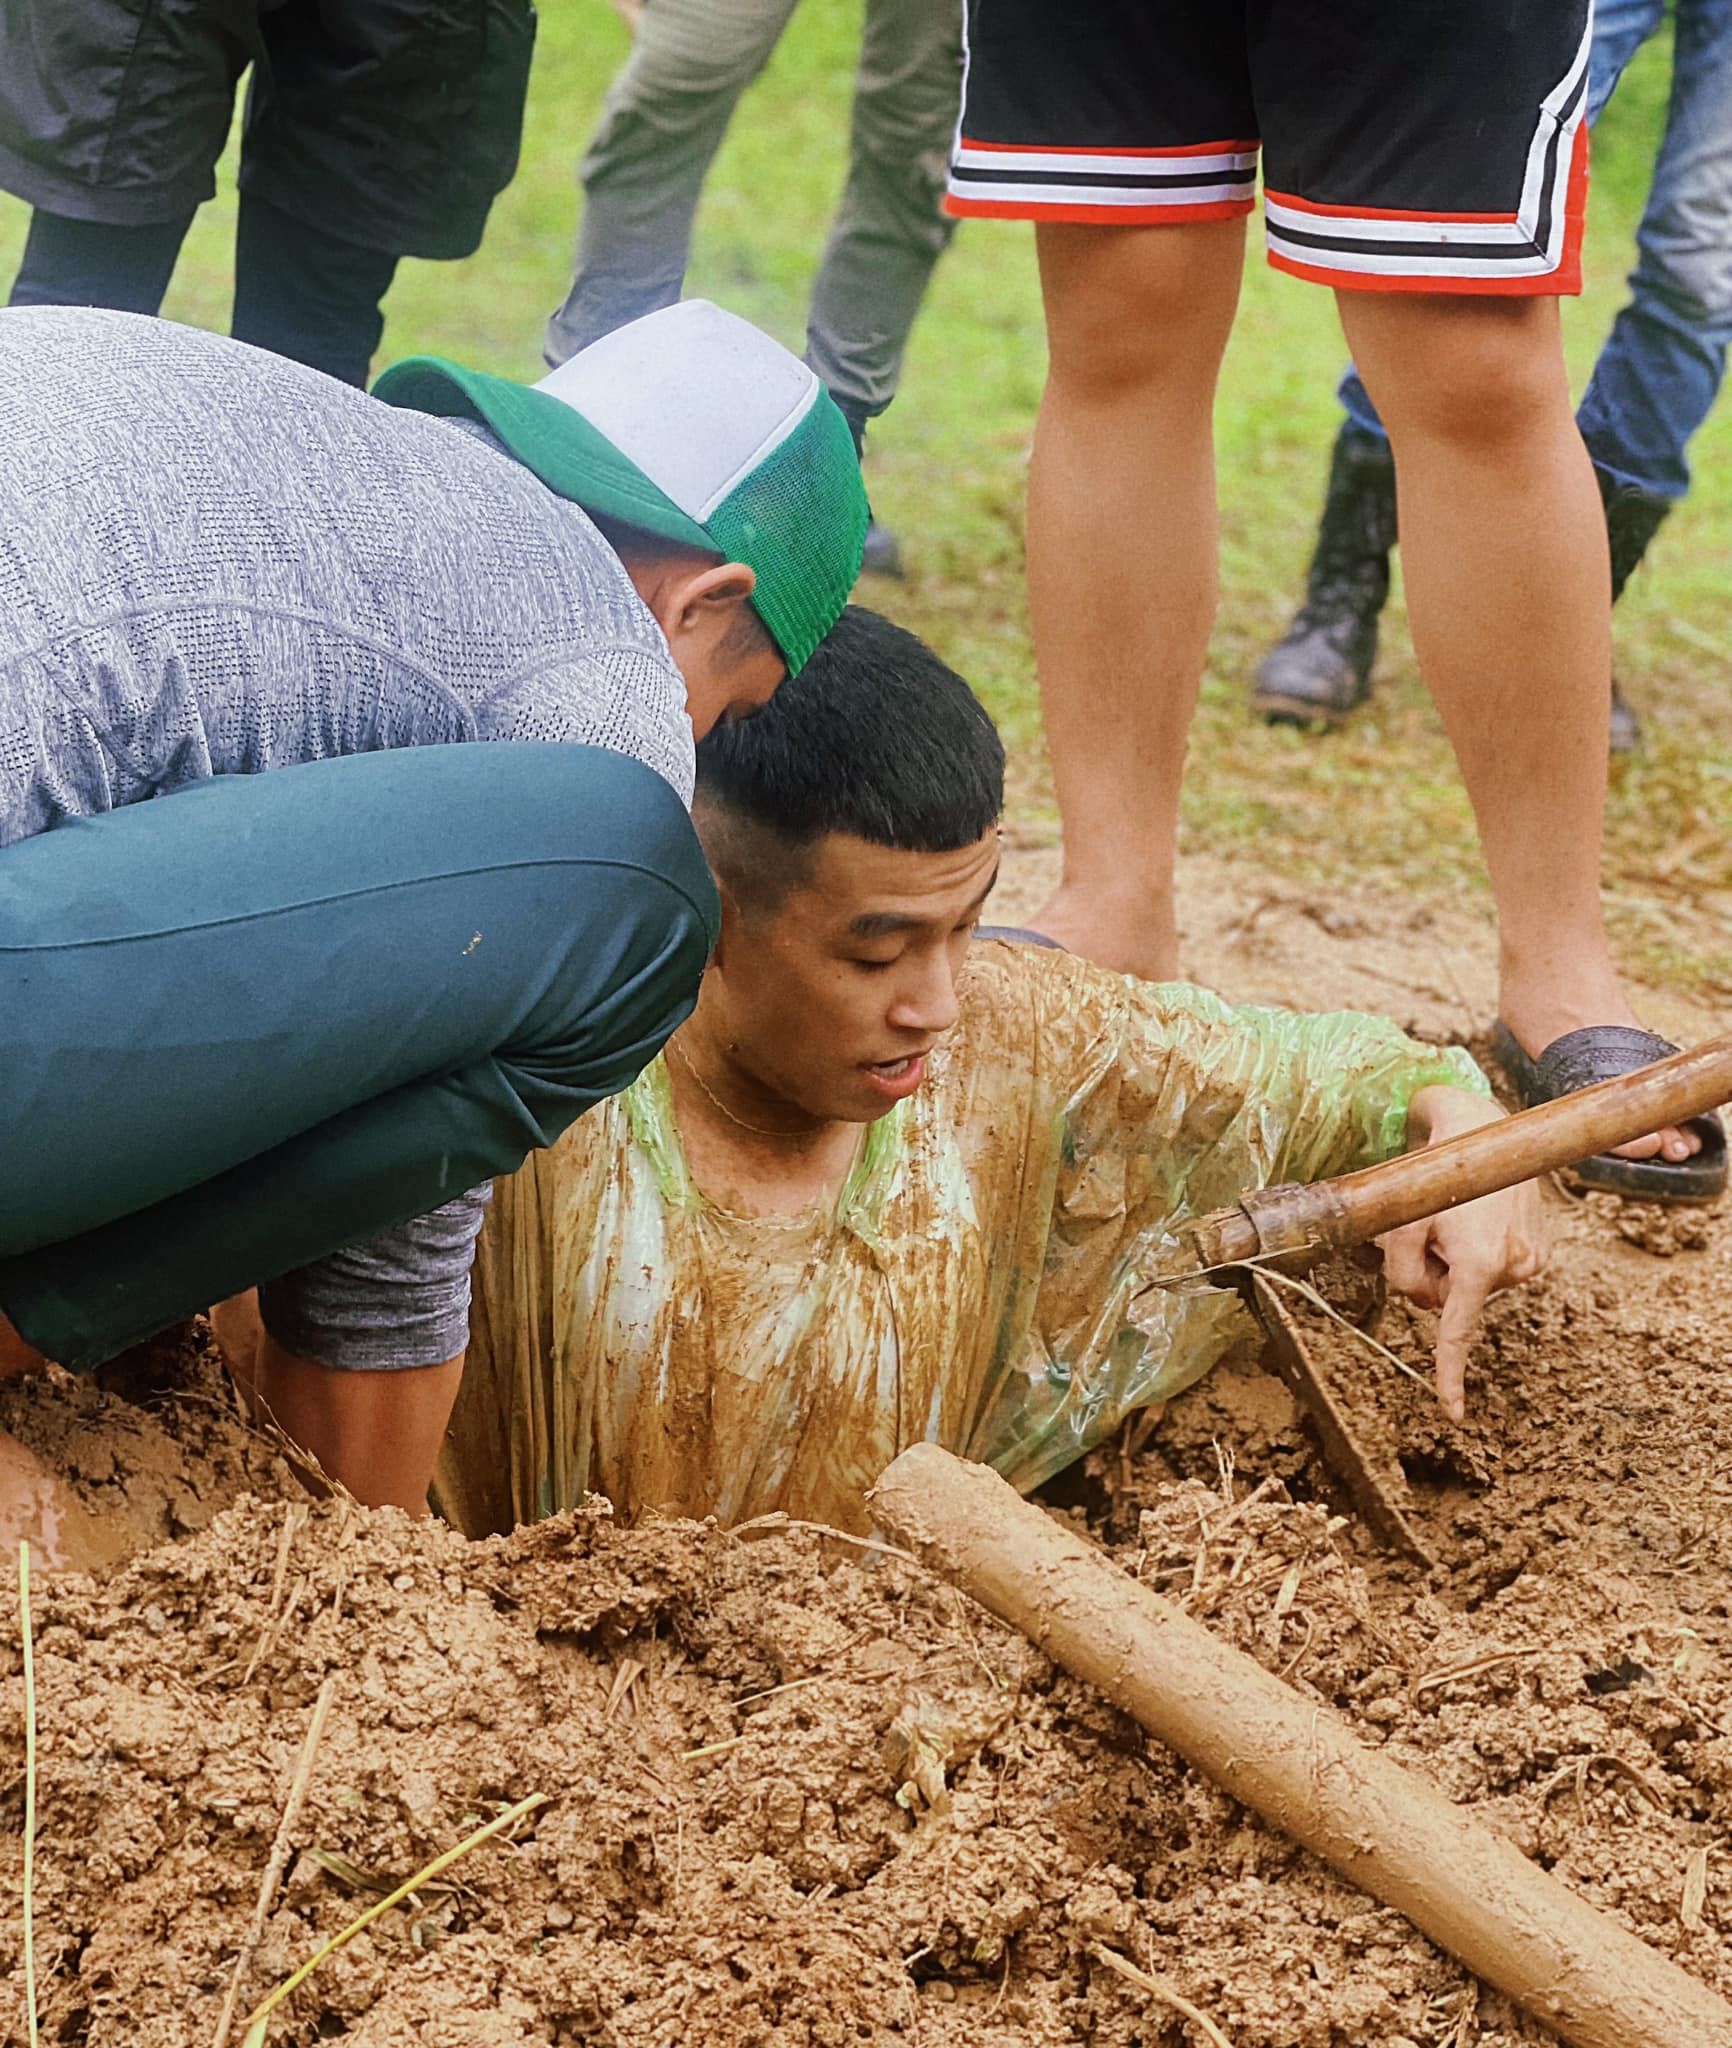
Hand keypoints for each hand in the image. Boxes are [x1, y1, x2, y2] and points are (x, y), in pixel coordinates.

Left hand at [1375, 1086, 1546, 1424]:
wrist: (1482, 1131)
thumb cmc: (1436, 1176)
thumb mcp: (1401, 1225)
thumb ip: (1402, 1276)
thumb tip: (1426, 1304)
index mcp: (1479, 1264)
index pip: (1458, 1331)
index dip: (1450, 1374)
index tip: (1452, 1413)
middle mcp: (1513, 1268)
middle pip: (1449, 1300)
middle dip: (1432, 1275)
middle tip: (1434, 1229)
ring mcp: (1531, 1262)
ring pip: (1469, 1286)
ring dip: (1454, 1261)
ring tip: (1459, 1219)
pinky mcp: (1538, 1253)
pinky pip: (1491, 1271)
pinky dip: (1475, 1254)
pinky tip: (1478, 1221)